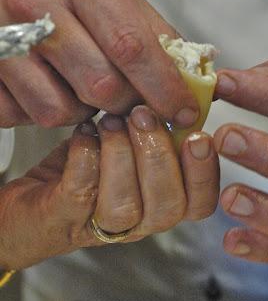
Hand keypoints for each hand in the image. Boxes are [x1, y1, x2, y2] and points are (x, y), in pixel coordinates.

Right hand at [0, 0, 198, 127]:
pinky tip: (49, 87)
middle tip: (130, 94)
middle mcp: (34, 3)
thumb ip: (150, 28)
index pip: (131, 46)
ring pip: (56, 110)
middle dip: (126, 102)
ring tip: (83, 85)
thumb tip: (189, 77)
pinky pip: (17, 115)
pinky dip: (41, 111)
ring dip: (82, 112)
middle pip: (98, 86)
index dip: (164, 87)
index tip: (185, 111)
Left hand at [0, 106, 218, 269]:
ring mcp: (100, 226)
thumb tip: (179, 74)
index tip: (199, 136)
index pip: (199, 202)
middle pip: (168, 206)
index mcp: (160, 200)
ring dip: (122, 156)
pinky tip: (85, 134)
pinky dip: (87, 157)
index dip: (205, 173)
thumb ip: (157, 116)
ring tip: (111, 122)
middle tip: (144, 116)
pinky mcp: (62, 219)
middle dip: (160, 156)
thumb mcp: (128, 135)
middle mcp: (138, 221)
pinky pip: (81, 193)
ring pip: (125, 206)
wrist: (29, 197)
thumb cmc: (84, 164)